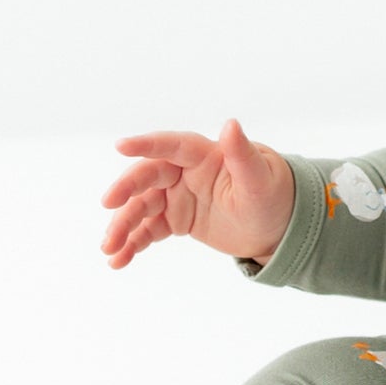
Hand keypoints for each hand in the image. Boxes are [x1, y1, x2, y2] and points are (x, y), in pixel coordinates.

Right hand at [100, 118, 294, 268]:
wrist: (277, 227)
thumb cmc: (274, 195)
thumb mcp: (261, 179)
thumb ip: (242, 154)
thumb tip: (230, 124)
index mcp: (206, 155)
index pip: (172, 146)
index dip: (148, 144)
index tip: (120, 146)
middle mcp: (185, 172)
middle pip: (148, 177)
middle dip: (126, 190)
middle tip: (108, 205)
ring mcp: (177, 196)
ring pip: (142, 207)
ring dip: (123, 225)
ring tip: (109, 249)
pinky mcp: (175, 219)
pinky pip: (148, 230)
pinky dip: (132, 243)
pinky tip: (119, 260)